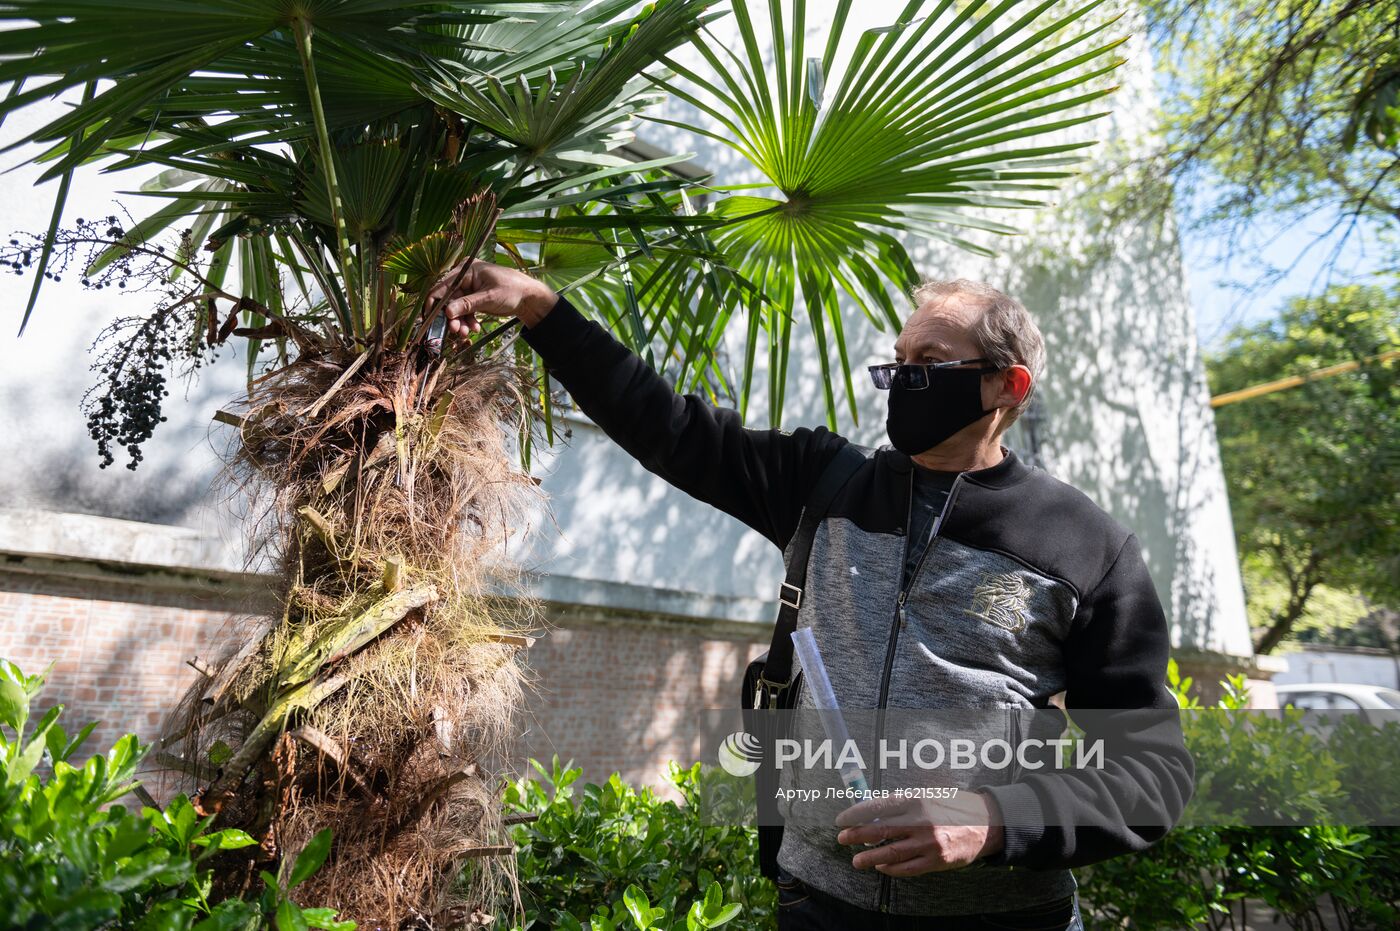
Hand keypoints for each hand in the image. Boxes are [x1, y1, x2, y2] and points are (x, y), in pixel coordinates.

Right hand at [424, 259, 557, 337]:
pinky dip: (467, 321)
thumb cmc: (512, 290)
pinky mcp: (474, 298)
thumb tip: (446, 312)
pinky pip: (464, 311)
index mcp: (466, 270)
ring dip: (459, 321)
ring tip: (466, 333)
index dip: (434, 303)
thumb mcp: (489, 298)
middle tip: (455, 331)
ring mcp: (469, 288)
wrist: (529, 298)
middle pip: (448, 299)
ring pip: (456, 307)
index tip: (430, 320)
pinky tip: (474, 329)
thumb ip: (467, 304)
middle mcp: (464, 277)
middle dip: (451, 317)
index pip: (442, 286)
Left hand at [834, 791, 1004, 875]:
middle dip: (856, 836)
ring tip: (856, 860)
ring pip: (890, 853)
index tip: (842, 820)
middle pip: (879, 831)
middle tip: (842, 839)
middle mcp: (920, 821)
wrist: (986, 824)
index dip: (855, 815)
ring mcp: (928, 843)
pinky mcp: (937, 861)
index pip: (877, 807)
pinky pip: (907, 868)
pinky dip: (891, 869)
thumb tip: (870, 809)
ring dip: (869, 858)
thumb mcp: (927, 795)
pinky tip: (882, 867)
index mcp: (915, 800)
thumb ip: (901, 802)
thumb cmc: (952, 806)